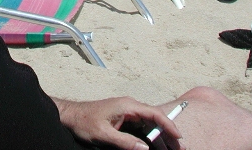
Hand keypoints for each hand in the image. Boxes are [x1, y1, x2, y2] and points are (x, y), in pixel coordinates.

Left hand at [52, 96, 183, 149]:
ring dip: (161, 137)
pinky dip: (151, 137)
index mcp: (127, 106)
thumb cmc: (84, 122)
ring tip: (172, 149)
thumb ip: (124, 141)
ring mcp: (128, 113)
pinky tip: (156, 147)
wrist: (71, 116)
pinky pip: (142, 128)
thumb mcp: (104, 134)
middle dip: (168, 134)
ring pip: (150, 125)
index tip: (179, 137)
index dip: (168, 125)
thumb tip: (145, 148)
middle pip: (155, 120)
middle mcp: (130, 107)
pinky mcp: (124, 120)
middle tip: (180, 148)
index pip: (154, 113)